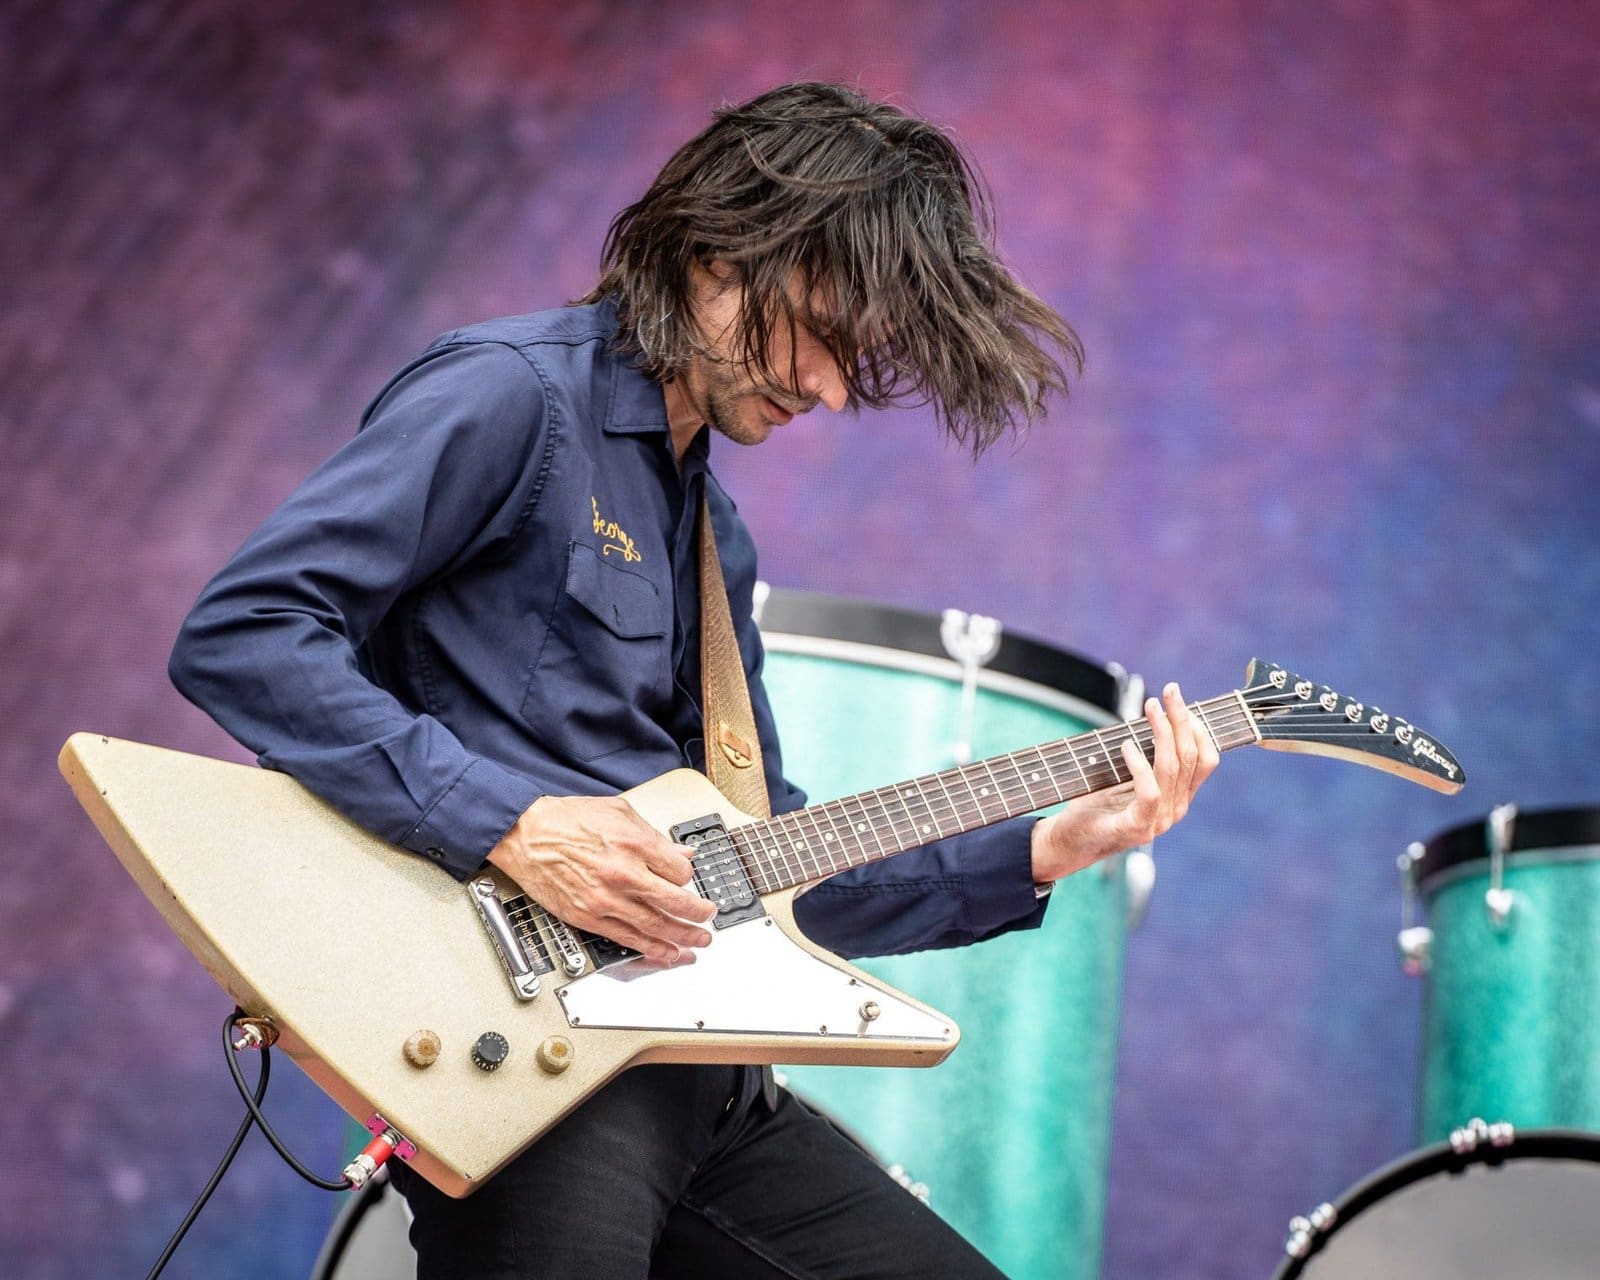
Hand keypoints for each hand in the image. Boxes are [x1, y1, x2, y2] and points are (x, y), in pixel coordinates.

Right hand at [487, 794, 715, 963]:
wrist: (525, 834)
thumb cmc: (566, 820)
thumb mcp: (619, 812)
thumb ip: (654, 835)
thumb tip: (681, 852)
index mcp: (635, 844)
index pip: (680, 871)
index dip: (688, 877)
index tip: (686, 879)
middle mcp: (624, 874)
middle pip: (676, 902)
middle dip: (699, 914)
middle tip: (709, 918)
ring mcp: (606, 899)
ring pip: (656, 926)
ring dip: (683, 937)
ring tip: (698, 942)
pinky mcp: (588, 917)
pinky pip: (627, 938)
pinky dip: (651, 949)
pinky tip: (666, 953)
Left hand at [1030, 682, 1218, 882]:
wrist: (1070, 841)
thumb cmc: (1096, 805)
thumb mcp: (1126, 776)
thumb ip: (1146, 757)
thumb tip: (1156, 716)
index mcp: (1178, 797)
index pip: (1206, 759)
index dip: (1198, 727)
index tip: (1180, 700)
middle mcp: (1175, 809)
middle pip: (1190, 757)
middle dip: (1182, 719)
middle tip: (1170, 691)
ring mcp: (1159, 821)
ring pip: (1172, 768)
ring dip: (1162, 732)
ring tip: (1150, 707)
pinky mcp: (1137, 827)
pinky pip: (1149, 791)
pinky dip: (1139, 765)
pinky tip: (1126, 745)